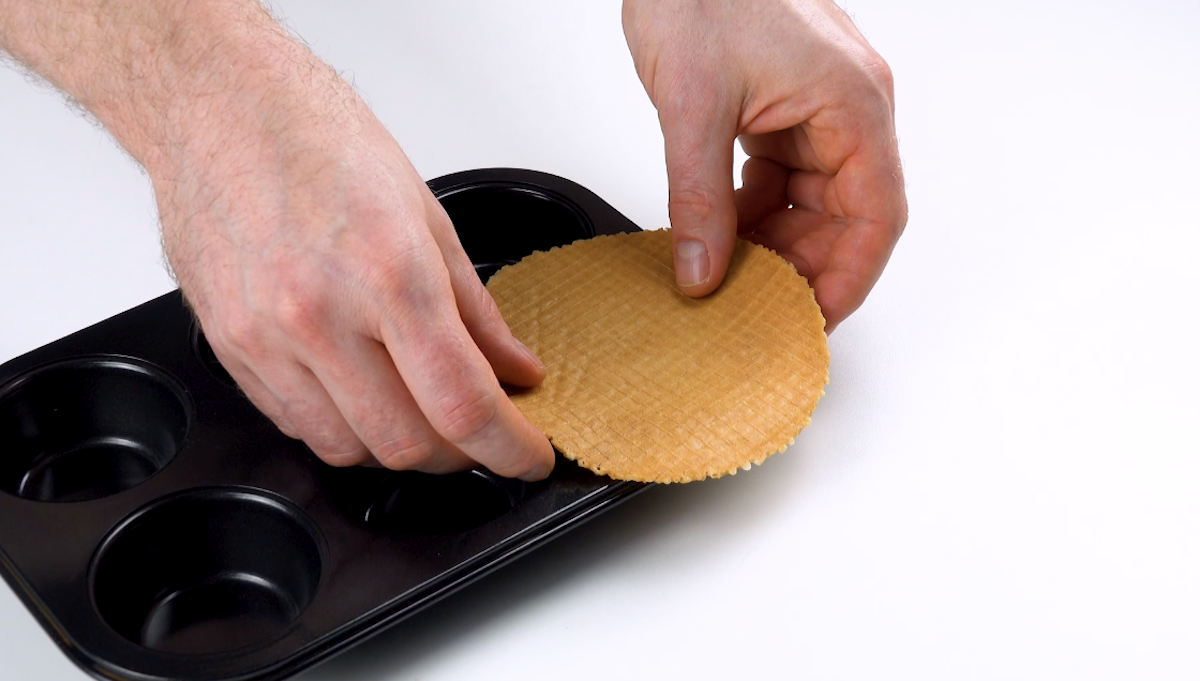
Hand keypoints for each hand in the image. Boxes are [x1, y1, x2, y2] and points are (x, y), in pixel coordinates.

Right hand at [161, 51, 553, 478]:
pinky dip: (345, 428)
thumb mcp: (428, 215)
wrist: (219, 109)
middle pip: (406, 445)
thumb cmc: (320, 141)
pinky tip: (366, 395)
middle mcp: (321, 315)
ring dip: (401, 448)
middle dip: (461, 455)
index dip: (509, 447)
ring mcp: (267, 339)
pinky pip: (298, 426)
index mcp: (389, 273)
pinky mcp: (231, 350)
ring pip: (349, 450)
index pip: (462, 404)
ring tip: (425, 412)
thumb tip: (513, 371)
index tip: (529, 454)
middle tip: (484, 432)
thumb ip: (477, 311)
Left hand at [623, 0, 906, 329]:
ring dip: (775, 240)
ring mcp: (814, 108)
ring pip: (812, 200)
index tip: (812, 322)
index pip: (875, 216)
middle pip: (846, 215)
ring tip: (731, 275)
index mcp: (853, 104)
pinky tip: (719, 230)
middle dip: (803, 266)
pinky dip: (753, 209)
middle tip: (757, 308)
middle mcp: (846, 109)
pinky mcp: (781, 107)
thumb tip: (702, 269)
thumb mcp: (693, 105)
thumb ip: (698, 197)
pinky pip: (782, 176)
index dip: (847, 279)